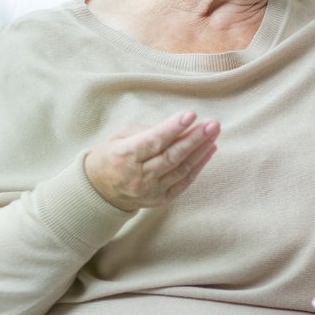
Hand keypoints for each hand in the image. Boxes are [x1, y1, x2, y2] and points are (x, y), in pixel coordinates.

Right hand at [83, 111, 219, 211]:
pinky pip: (184, 182)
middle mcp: (138, 176)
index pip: (153, 141)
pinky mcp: (161, 199)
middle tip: (213, 124)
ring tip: (214, 133)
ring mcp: (151, 190)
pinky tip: (209, 150)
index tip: (191, 114)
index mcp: (125, 156)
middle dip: (195, 139)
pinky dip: (198, 166)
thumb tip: (179, 126)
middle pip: (171, 156)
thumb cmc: (113, 155)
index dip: (173, 128)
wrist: (100, 190)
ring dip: (201, 150)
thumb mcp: (120, 136)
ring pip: (181, 169)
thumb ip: (148, 131)